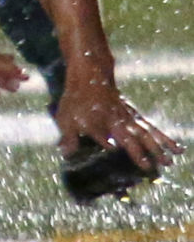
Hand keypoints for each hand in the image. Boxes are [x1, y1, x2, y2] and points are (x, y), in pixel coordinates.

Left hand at [54, 69, 181, 173]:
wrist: (90, 72)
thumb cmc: (76, 98)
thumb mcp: (65, 116)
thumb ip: (68, 136)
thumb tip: (66, 154)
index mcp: (99, 122)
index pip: (105, 141)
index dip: (112, 152)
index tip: (116, 163)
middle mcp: (116, 121)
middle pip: (131, 137)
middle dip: (141, 153)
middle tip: (153, 169)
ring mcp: (127, 117)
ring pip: (145, 133)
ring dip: (158, 147)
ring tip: (171, 161)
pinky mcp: (134, 114)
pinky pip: (151, 126)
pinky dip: (164, 137)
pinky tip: (176, 147)